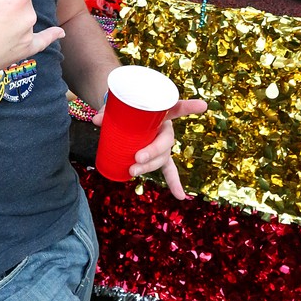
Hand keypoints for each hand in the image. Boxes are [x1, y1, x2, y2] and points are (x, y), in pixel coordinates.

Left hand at [93, 98, 207, 199]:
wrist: (123, 117)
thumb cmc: (123, 109)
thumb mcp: (115, 107)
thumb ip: (108, 111)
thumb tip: (97, 121)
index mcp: (161, 112)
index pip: (176, 107)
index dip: (189, 106)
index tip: (203, 105)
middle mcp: (166, 129)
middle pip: (166, 142)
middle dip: (153, 152)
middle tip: (137, 158)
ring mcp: (163, 145)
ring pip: (162, 158)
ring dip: (149, 167)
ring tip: (132, 171)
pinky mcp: (159, 157)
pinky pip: (168, 170)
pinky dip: (173, 183)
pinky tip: (179, 196)